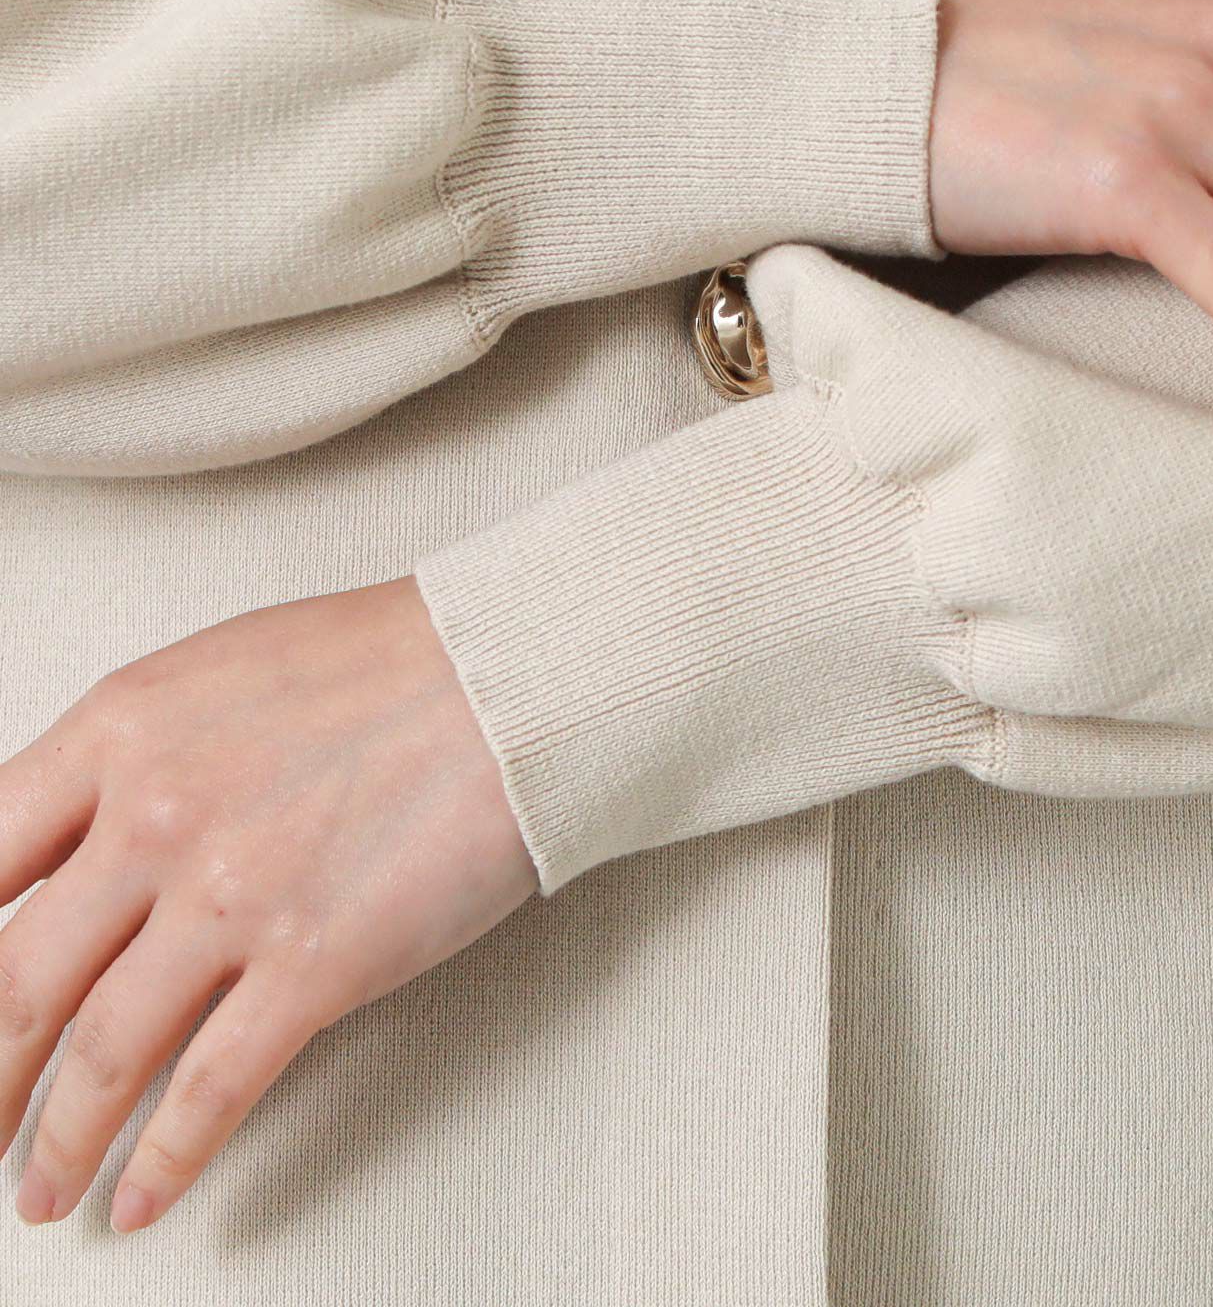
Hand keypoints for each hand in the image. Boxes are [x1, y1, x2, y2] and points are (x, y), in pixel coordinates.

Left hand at [0, 575, 536, 1233]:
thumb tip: (66, 854)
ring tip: (42, 1191)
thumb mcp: (216, 675)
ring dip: (56, 1144)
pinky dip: (163, 1161)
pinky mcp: (318, 962)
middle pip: (15, 981)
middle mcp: (157, 815)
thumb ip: (127, 760)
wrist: (514, 675)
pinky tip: (140, 1199)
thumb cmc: (389, 662)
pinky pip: (212, 1090)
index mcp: (120, 731)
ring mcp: (234, 895)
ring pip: (100, 1055)